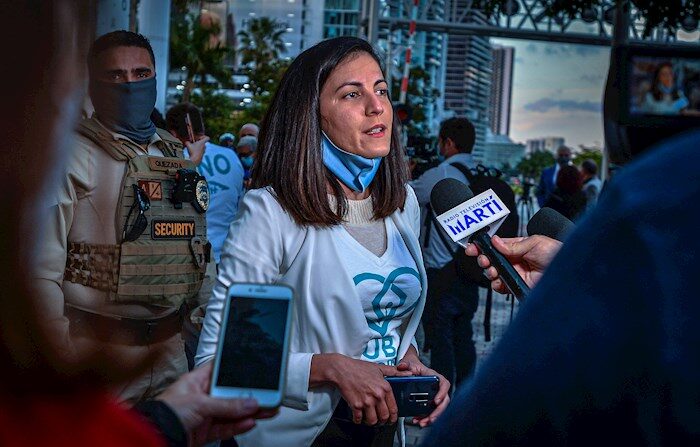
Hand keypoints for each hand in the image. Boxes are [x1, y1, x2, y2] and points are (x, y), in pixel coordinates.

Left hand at [156, 362, 277, 445]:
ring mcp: (204, 415)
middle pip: (230, 394)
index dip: (236, 368)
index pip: (220, 370)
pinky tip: (250, 421)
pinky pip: (227, 427)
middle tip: (268, 394)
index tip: (254, 367)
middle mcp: (201, 396)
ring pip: (232, 412)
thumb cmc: (165, 413)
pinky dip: (239, 426)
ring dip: (249, 412)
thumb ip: (226, 404)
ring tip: (267, 409)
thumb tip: (250, 403)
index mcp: (196, 381)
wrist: (153, 437)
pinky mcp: (205, 432)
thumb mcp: (199, 403)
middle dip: (249, 395)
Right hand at [185, 136, 209, 165]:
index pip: (207, 138)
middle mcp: (204, 146)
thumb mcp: (188, 145)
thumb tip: (187, 142)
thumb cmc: (192, 151)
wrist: (195, 161)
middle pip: (203, 142)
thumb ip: (187, 142)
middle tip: (193, 142)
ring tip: (192, 147)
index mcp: (202, 143)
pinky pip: (200, 151)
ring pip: (201, 147)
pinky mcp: (202, 155)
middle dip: (198, 141)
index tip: (198, 138)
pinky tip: (192, 152)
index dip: (203, 136)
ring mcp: (204, 151)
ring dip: (197, 146)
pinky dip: (197, 150)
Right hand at [310, 353, 411, 425]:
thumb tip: (408, 372)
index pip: (393, 408)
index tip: (391, 419)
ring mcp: (366, 401)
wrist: (342, 369)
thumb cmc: (359, 368)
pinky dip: (358, 420)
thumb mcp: (379, 368)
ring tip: (369, 419)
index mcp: (385, 387)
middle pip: (384, 416)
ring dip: (371, 422)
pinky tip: (358, 416)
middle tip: (380, 420)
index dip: (393, 416)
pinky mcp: (355, 405)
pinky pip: (359, 419)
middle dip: (382, 421)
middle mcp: (377, 395)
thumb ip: (394, 371)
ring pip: (373, 420)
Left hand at [396, 347, 449, 427]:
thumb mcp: (409, 362)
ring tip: (423, 423)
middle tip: (430, 419)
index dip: (442, 393)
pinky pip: (431, 411)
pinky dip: (425, 417)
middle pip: (443, 401)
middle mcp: (436, 387)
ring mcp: (434, 395)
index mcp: (434, 376)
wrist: (411, 367)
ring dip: (431, 417)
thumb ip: (405, 364)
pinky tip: (418, 421)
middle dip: (437, 412)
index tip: (436, 401)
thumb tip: (402, 366)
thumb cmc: (413, 365)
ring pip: (438, 408)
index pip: (444, 384)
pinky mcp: (429, 401)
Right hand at [465, 235, 561, 293]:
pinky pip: (502, 287)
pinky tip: (499, 281)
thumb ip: (514, 245)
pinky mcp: (518, 286)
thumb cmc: (557, 254)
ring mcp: (516, 274)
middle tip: (483, 259)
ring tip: (493, 271)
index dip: (483, 246)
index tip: (473, 247)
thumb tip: (496, 242)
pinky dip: (497, 285)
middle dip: (483, 259)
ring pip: (494, 273)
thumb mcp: (535, 243)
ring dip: (489, 272)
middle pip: (491, 260)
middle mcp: (515, 261)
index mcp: (517, 247)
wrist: (569, 272)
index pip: (496, 246)